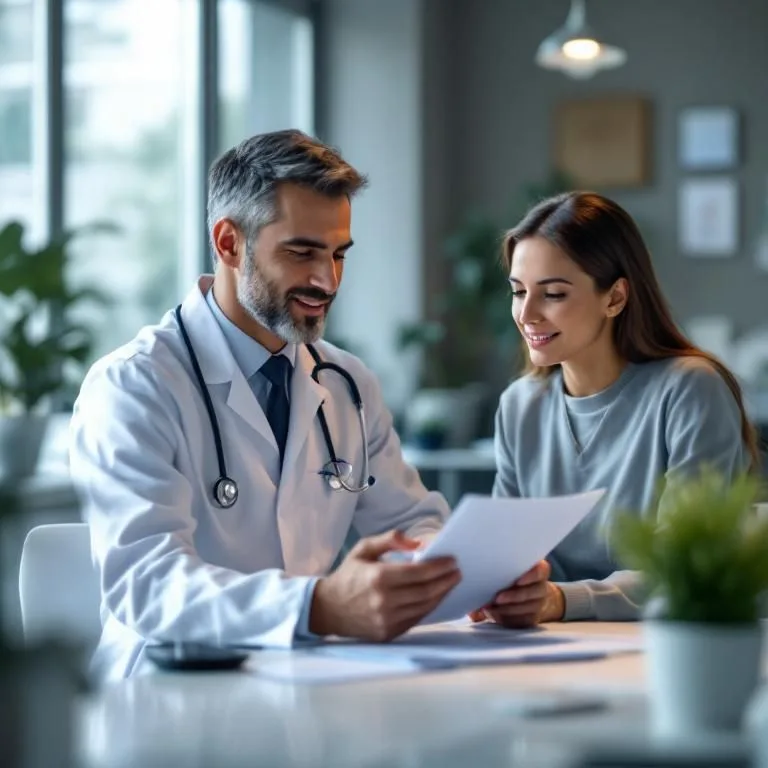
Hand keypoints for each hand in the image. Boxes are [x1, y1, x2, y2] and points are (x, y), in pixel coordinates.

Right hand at [310, 530, 461, 640]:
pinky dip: (429, 607)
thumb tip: (417, 544)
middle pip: (426, 591)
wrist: (328, 608)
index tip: (452, 561)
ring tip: (451, 583)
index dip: (439, 567)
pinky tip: (435, 597)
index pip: (418, 572)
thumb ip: (389, 539)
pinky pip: (416, 619)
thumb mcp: (364, 549)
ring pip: (425, 607)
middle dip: (446, 581)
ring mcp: (387, 620)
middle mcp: (384, 601)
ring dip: (442, 594)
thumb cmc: (348, 575)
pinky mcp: (389, 633)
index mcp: (378, 577)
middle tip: (457, 572)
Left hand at [468, 561, 563, 627]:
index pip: (540, 571)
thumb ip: (492, 576)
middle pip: (532, 592)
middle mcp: (541, 588)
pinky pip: (521, 621)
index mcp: (537, 571)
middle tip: (497, 598)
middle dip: (514, 596)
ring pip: (527, 609)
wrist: (531, 597)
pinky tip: (495, 616)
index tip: (518, 581)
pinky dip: (507, 619)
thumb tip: (476, 589)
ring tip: (490, 608)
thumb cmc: (512, 580)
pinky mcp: (532, 620)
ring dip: (508, 610)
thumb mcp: (505, 574)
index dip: (531, 575)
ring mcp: (538, 605)